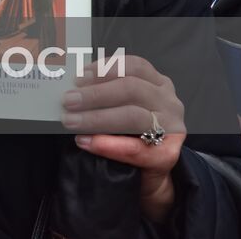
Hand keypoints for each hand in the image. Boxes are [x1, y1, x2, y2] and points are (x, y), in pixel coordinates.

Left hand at [61, 55, 184, 223]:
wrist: (150, 175)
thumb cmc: (131, 134)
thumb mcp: (121, 107)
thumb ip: (105, 94)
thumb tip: (72, 86)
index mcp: (157, 83)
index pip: (134, 66)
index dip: (106, 68)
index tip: (80, 76)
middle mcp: (168, 100)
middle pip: (131, 89)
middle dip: (96, 94)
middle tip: (69, 100)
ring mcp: (172, 126)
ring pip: (133, 116)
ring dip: (98, 118)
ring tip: (72, 121)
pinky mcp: (168, 153)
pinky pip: (136, 148)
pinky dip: (109, 145)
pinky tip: (88, 143)